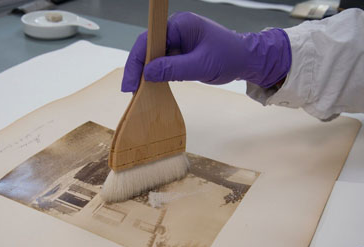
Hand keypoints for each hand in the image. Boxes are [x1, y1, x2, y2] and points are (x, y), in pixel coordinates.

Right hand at [121, 12, 290, 91]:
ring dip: (144, 72)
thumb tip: (148, 73)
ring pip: (151, 55)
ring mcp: (177, 40)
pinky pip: (160, 61)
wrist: (247, 60)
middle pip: (146, 47)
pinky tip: (149, 86)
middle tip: (130, 89)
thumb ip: (173, 69)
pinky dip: (154, 74)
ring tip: (138, 90)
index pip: (150, 39)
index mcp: (181, 24)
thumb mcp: (201, 65)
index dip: (137, 60)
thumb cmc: (230, 57)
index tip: (132, 81)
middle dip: (137, 68)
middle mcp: (176, 29)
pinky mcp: (178, 51)